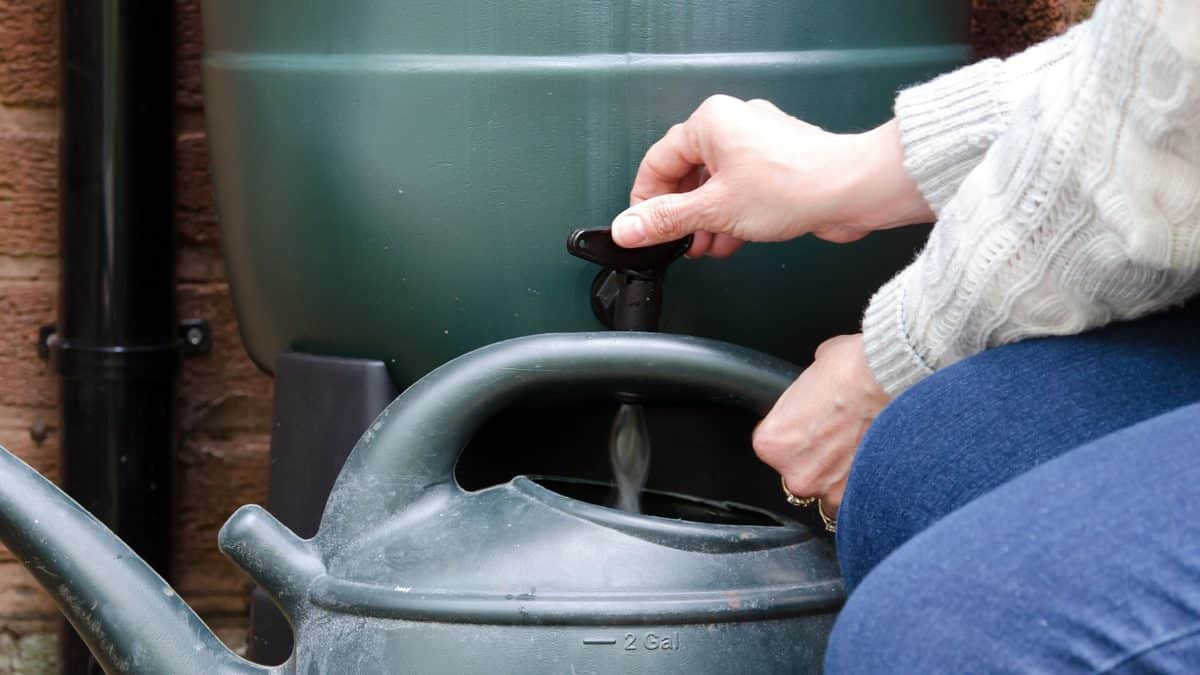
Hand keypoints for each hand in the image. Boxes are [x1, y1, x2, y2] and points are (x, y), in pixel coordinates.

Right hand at [611, 95, 931, 256]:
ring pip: (716, 184)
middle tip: (675, 242)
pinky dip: (732, 215)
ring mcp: (759, 144)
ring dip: (707, 220)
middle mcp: (733, 125)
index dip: (645, 199)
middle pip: (688, 173)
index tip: (642, 228)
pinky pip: (742, 189)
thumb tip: (628, 228)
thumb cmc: (793, 184)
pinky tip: (730, 242)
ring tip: (704, 249)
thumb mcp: (713, 210)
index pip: (658, 161)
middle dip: (681, 214)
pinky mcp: (780, 164)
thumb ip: (666, 219)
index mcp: (710, 122)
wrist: (852, 190)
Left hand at [752, 334, 889, 516]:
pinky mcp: (862, 497)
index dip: (794, 435)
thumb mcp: (812, 369)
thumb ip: (806, 392)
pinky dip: (865, 488)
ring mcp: (829, 490)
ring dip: (839, 479)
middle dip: (817, 461)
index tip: (810, 426)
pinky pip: (857, 502)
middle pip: (799, 474)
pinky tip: (876, 467)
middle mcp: (796, 473)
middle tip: (838, 438)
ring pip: (827, 493)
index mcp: (772, 443)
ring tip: (859, 453)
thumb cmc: (853, 369)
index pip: (773, 448)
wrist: (892, 378)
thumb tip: (816, 390)